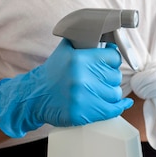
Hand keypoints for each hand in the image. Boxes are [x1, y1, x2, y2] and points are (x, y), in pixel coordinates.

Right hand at [0, 39, 132, 137]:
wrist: (34, 96)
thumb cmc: (53, 73)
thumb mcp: (66, 50)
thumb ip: (86, 42)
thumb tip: (111, 43)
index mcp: (79, 59)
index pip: (114, 58)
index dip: (111, 61)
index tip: (108, 65)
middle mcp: (81, 77)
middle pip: (115, 76)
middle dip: (109, 78)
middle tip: (98, 79)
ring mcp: (82, 97)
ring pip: (115, 94)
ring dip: (109, 93)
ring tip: (98, 91)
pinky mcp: (82, 113)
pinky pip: (111, 110)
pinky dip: (118, 107)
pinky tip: (120, 104)